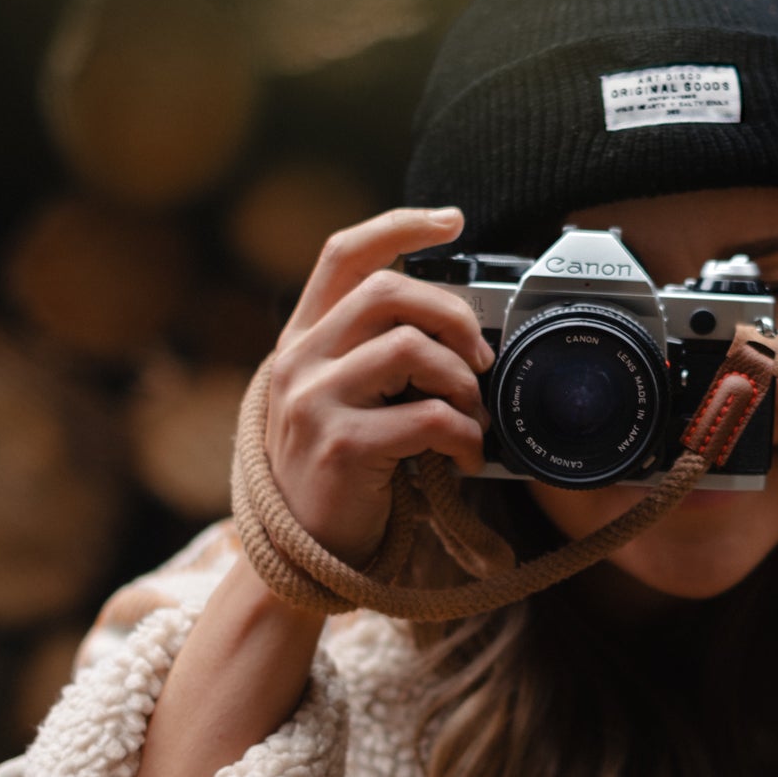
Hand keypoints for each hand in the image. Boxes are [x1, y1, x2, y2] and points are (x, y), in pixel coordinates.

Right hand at [264, 206, 493, 569]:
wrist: (302, 556)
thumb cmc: (337, 479)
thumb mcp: (338, 403)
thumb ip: (372, 357)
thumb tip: (455, 328)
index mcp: (301, 341)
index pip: (343, 254)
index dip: (399, 225)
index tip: (452, 220)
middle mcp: (297, 361)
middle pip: (386, 290)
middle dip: (451, 313)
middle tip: (480, 356)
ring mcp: (313, 401)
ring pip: (409, 347)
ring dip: (461, 381)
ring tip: (472, 416)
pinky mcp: (340, 445)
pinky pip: (426, 417)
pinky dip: (463, 435)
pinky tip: (467, 457)